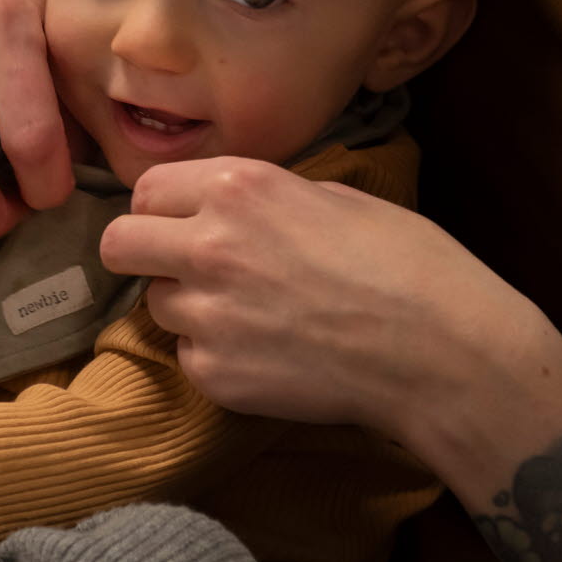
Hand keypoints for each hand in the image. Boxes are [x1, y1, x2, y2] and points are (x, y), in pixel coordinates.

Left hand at [100, 157, 561, 463]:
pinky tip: (270, 354)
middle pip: (119, 245)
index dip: (162, 209)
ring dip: (189, 308)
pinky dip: (218, 357)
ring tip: (252, 315)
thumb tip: (229, 207)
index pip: (145, 190)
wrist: (442, 353)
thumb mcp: (336, 199)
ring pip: (157, 305)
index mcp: (239, 188)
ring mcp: (208, 314)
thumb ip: (265, 198)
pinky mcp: (216, 374)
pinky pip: (189, 358)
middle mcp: (210, 245)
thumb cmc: (409, 266)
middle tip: (182, 269)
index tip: (180, 223)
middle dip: (143, 255)